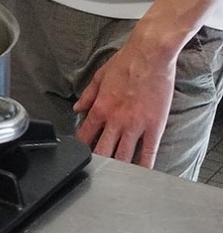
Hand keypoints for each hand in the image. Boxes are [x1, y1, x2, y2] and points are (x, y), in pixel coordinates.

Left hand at [73, 37, 176, 166]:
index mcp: (101, 107)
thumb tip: (77, 109)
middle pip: (103, 149)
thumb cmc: (125, 63)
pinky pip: (148, 151)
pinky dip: (144, 165)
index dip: (81, 145)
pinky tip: (142, 173)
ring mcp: (136, 125)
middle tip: (96, 169)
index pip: (86, 133)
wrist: (149, 56)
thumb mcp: (99, 76)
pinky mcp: (154, 126)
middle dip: (98, 161)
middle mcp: (116, 119)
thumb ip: (88, 95)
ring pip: (124, 155)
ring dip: (118, 166)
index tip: (80, 152)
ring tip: (115, 175)